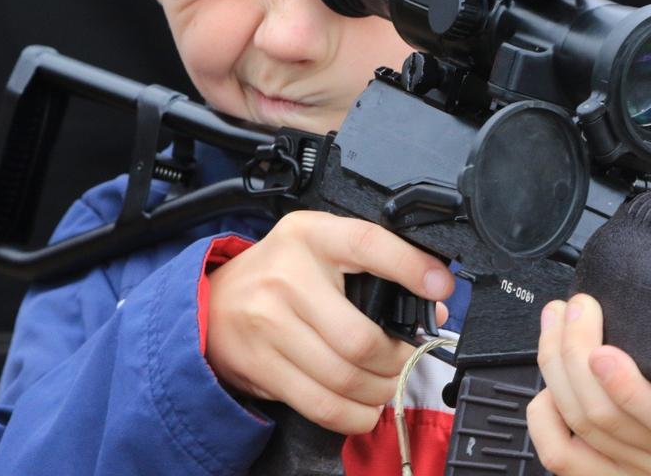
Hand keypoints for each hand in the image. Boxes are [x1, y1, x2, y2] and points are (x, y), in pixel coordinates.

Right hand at [205, 211, 452, 434]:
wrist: (210, 302)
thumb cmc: (280, 274)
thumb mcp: (321, 251)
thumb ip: (375, 269)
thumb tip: (433, 306)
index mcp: (312, 236)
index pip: (368, 243)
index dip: (409, 266)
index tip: (440, 285)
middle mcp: (287, 276)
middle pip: (361, 337)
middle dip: (397, 359)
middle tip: (405, 360)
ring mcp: (268, 322)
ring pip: (344, 376)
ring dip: (378, 391)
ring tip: (385, 385)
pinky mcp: (258, 363)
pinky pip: (319, 403)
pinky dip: (352, 415)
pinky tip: (363, 408)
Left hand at [527, 178, 650, 474]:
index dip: (631, 390)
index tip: (603, 350)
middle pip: (609, 419)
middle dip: (575, 358)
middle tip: (572, 310)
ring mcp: (645, 471)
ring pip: (582, 433)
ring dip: (556, 373)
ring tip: (555, 323)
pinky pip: (565, 461)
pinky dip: (545, 422)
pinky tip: (545, 387)